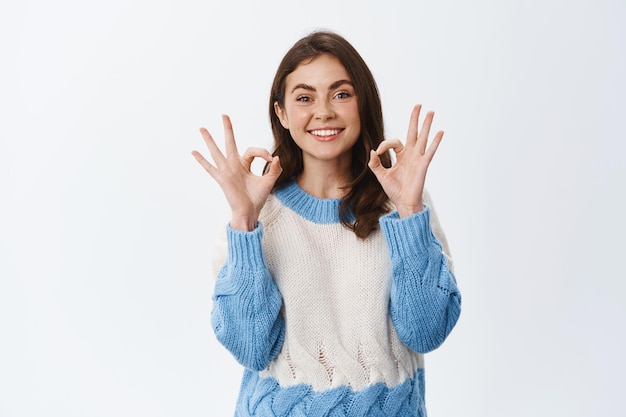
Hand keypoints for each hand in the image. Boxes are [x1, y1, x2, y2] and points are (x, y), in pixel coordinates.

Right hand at [191, 115, 281, 230]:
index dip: (263, 153)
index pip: (252, 151)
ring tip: (202, 128)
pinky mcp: (222, 179)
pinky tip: (193, 152)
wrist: (250, 211)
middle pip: (230, 143)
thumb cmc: (257, 198)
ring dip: (209, 140)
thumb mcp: (269, 181)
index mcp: (244, 165)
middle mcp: (234, 165)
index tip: (271, 159)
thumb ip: (275, 169)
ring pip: (217, 152)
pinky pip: (210, 168)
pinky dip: (201, 160)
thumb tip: (276, 158)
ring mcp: (226, 171)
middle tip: (224, 115)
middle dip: (228, 129)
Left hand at [368, 104, 442, 216]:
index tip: (378, 152)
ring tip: (431, 112)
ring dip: (427, 125)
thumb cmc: (394, 190)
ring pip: (422, 138)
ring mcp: (418, 159)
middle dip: (415, 119)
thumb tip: (373, 152)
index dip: (385, 144)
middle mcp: (410, 155)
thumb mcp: (380, 176)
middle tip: (418, 105)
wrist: (403, 202)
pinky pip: (429, 152)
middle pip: (413, 133)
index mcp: (401, 156)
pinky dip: (435, 142)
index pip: (394, 142)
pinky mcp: (423, 165)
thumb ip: (375, 164)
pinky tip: (440, 132)